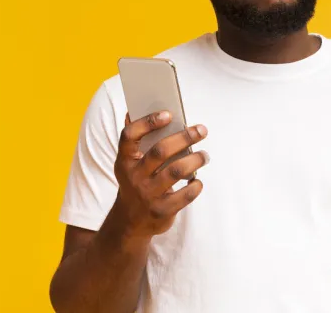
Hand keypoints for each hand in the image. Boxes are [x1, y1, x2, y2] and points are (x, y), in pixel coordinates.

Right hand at [113, 111, 209, 239]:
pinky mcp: (162, 211)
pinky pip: (185, 195)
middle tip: (202, 130)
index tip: (168, 114)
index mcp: (125, 161)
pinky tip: (197, 180)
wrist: (130, 221)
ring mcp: (147, 195)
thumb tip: (134, 110)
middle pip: (160, 151)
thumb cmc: (136, 182)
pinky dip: (196, 185)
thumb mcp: (130, 163)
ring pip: (176, 171)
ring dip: (195, 159)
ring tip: (205, 155)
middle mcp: (134, 177)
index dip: (147, 122)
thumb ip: (135, 139)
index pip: (130, 136)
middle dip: (184, 137)